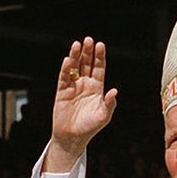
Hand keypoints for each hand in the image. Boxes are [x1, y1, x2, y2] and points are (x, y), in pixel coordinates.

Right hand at [47, 37, 117, 171]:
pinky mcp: (62, 92)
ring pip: (74, 68)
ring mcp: (73, 87)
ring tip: (77, 45)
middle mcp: (85, 84)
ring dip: (76, 56)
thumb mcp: (104, 116)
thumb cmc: (90, 127)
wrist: (73, 137)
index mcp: (97, 88)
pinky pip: (64, 78)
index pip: (99, 68)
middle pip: (87, 64)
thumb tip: (114, 91)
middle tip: (88, 40)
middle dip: (88, 52)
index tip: (100, 45)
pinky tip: (68, 60)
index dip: (100, 57)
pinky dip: (65, 69)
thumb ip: (110, 103)